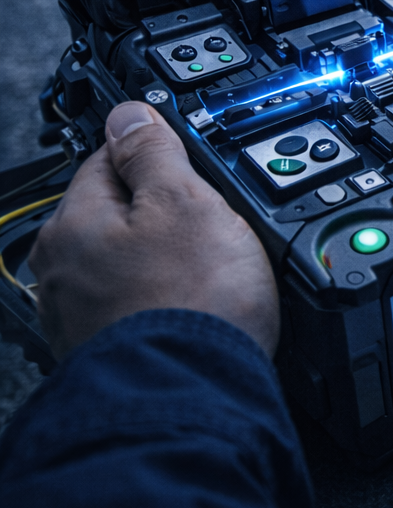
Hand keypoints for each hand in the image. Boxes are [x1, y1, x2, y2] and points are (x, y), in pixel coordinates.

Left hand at [28, 101, 278, 357]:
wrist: (193, 394)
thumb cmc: (191, 301)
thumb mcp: (188, 200)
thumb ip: (156, 151)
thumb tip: (130, 113)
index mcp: (73, 224)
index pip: (110, 159)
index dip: (162, 156)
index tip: (196, 168)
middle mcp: (62, 270)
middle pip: (120, 214)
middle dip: (166, 213)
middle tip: (215, 224)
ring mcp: (81, 316)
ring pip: (131, 262)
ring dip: (167, 260)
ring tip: (211, 271)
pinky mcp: (108, 351)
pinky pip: (141, 305)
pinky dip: (168, 301)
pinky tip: (197, 307)